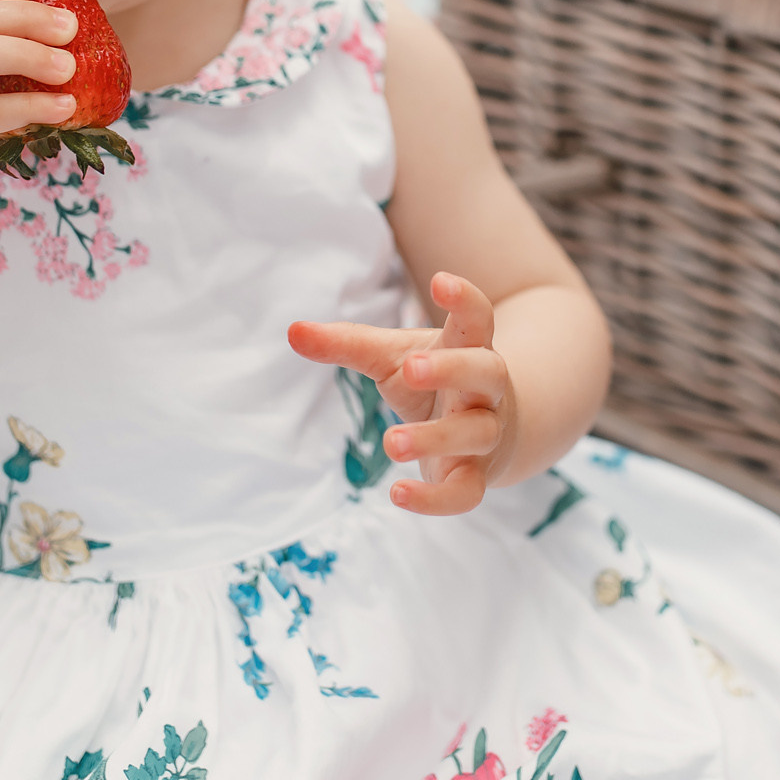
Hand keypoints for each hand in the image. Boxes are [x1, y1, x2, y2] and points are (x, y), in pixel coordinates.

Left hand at [287, 272, 518, 515]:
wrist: (487, 432)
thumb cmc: (431, 382)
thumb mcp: (393, 357)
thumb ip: (348, 344)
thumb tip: (292, 331)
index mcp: (468, 347)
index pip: (478, 317)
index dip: (464, 298)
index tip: (441, 280)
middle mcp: (485, 390)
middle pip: (485, 372)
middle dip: (451, 370)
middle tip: (412, 369)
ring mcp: (486, 433)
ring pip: (476, 433)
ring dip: (436, 437)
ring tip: (390, 443)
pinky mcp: (474, 475)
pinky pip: (466, 493)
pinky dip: (434, 500)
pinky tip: (396, 494)